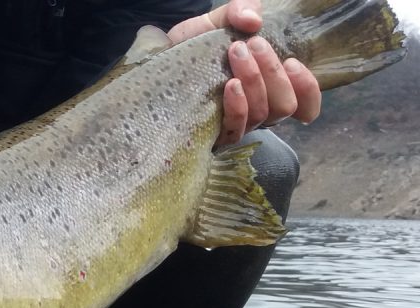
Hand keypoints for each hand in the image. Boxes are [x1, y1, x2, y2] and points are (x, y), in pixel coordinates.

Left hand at [167, 0, 321, 144]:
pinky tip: (230, 84)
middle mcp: (257, 110)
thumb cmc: (198, 44)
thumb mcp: (221, 20)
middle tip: (254, 44)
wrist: (162, 58)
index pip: (304, 106)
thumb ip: (241, 10)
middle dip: (273, 72)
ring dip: (255, 80)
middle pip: (285, 106)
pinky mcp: (213, 133)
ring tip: (237, 52)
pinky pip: (235, 127)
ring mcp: (236, 123)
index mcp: (269, 88)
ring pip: (262, 114)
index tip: (293, 63)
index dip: (308, 91)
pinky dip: (238, 105)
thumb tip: (253, 20)